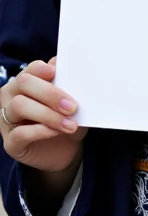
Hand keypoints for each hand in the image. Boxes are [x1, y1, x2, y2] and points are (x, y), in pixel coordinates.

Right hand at [0, 58, 86, 174]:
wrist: (66, 149)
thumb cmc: (66, 117)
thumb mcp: (70, 99)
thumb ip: (66, 83)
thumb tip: (65, 66)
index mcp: (25, 82)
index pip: (30, 69)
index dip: (42, 69)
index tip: (56, 73)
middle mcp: (11, 97)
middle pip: (24, 83)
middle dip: (50, 93)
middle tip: (72, 106)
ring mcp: (6, 120)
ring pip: (19, 106)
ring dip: (48, 114)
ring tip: (70, 125)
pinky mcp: (10, 143)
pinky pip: (20, 133)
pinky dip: (42, 131)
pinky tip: (57, 132)